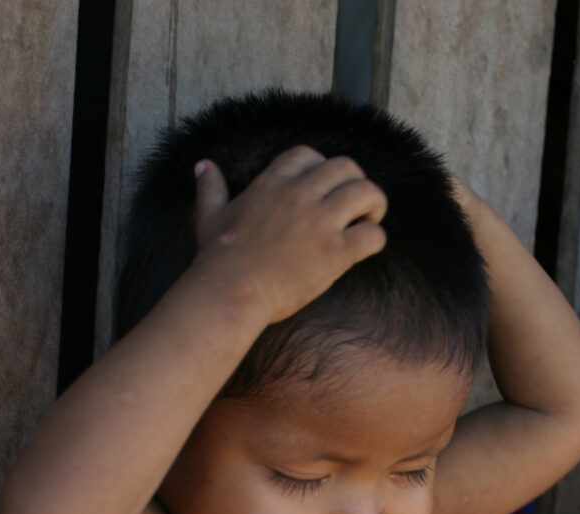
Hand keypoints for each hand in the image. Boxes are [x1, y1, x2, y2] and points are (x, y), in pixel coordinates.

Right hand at [193, 147, 386, 323]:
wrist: (230, 292)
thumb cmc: (218, 259)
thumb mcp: (210, 215)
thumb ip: (211, 187)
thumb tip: (203, 165)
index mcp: (273, 183)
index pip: (309, 155)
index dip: (321, 168)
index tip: (322, 188)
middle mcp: (300, 195)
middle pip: (346, 166)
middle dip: (355, 181)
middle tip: (354, 205)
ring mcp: (320, 222)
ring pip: (367, 192)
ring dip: (374, 204)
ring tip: (368, 221)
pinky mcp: (335, 252)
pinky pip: (373, 235)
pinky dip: (376, 239)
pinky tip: (366, 248)